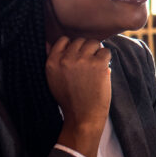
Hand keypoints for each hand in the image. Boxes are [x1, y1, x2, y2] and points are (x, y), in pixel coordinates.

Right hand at [46, 37, 111, 156]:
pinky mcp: (98, 64)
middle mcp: (66, 59)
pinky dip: (107, 59)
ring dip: (97, 53)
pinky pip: (106, 51)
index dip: (72, 46)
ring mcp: (82, 60)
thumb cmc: (69, 98)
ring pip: (93, 43)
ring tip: (95, 67)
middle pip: (80, 40)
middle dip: (86, 50)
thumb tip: (48, 42)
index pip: (63, 40)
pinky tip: (102, 71)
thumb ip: (53, 60)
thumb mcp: (53, 79)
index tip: (77, 57)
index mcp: (52, 62)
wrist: (82, 116)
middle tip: (88, 66)